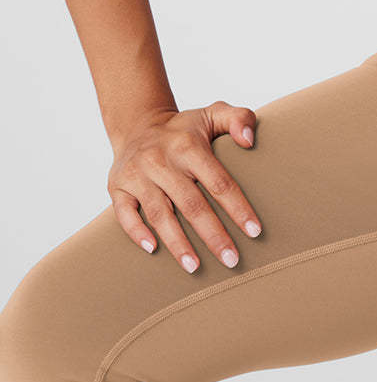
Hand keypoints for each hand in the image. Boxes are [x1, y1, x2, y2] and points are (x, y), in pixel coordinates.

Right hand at [107, 100, 262, 273]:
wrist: (138, 124)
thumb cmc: (185, 129)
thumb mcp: (213, 114)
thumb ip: (239, 118)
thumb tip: (250, 140)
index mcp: (188, 145)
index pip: (218, 181)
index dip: (237, 207)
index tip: (254, 232)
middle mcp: (162, 160)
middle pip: (191, 204)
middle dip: (213, 235)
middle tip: (232, 260)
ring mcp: (138, 175)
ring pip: (160, 214)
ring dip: (178, 243)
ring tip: (195, 267)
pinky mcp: (117, 186)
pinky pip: (125, 214)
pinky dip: (137, 233)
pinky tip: (153, 250)